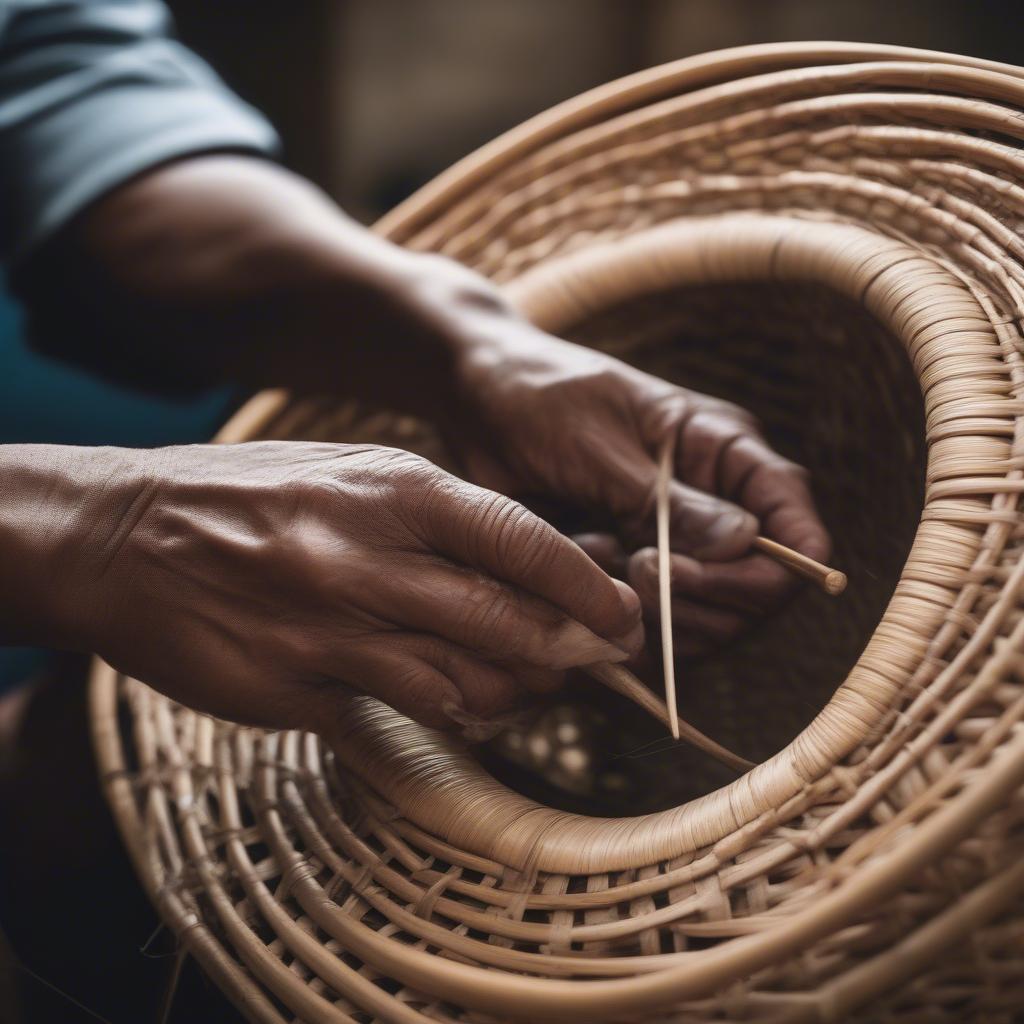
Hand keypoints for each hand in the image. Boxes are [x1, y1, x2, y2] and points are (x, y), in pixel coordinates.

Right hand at [0, 443, 640, 730]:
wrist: (123, 536)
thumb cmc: (254, 496)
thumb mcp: (351, 473)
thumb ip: (438, 519)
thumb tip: (531, 566)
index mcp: (388, 490)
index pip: (519, 539)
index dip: (585, 585)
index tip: (625, 613)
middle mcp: (363, 559)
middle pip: (506, 623)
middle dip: (575, 649)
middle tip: (605, 659)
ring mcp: (326, 631)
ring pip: (462, 684)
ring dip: (514, 691)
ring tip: (529, 682)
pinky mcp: (292, 689)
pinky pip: (399, 717)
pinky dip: (444, 714)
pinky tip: (453, 700)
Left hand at [447, 325, 830, 653]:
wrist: (474, 402)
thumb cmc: (538, 396)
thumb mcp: (598, 443)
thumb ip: (664, 500)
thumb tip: (744, 543)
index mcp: (724, 453)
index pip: (796, 527)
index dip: (770, 570)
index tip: (689, 576)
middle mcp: (713, 505)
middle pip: (757, 593)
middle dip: (699, 600)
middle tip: (630, 569)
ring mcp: (674, 546)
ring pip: (708, 622)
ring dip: (653, 613)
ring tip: (593, 555)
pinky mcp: (631, 577)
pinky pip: (652, 629)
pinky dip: (618, 622)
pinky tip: (580, 574)